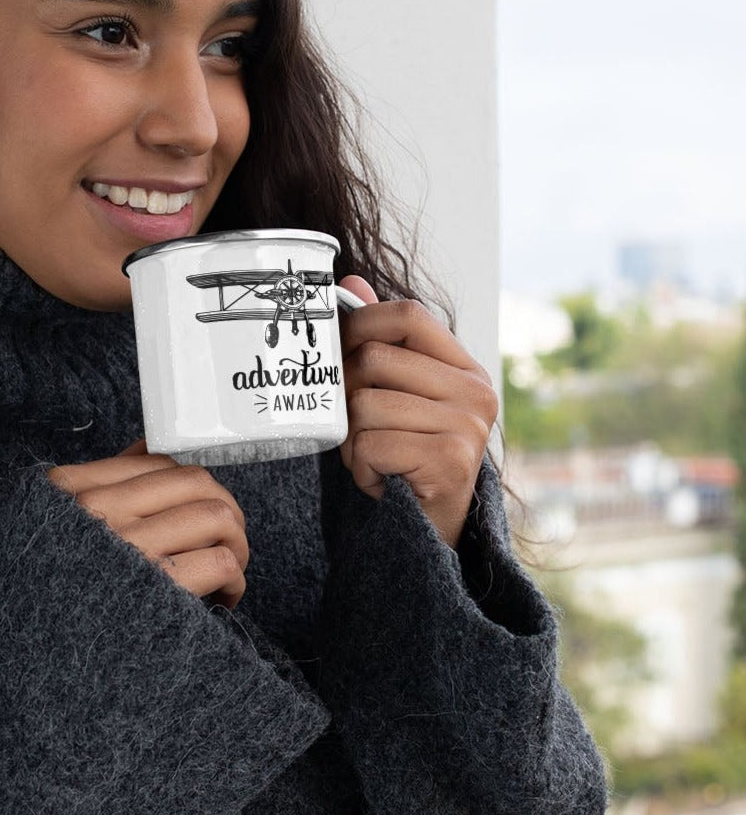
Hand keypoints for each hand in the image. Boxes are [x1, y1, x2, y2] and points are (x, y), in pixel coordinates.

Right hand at [48, 442, 249, 607]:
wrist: (28, 662)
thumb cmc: (45, 595)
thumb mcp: (54, 523)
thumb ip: (98, 484)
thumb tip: (145, 447)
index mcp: (70, 489)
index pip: (156, 463)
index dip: (190, 485)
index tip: (196, 510)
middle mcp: (97, 511)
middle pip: (195, 483)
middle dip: (224, 508)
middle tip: (226, 539)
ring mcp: (126, 548)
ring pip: (216, 516)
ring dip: (235, 543)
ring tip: (227, 567)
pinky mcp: (156, 588)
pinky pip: (219, 561)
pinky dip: (233, 578)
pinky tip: (222, 596)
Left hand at [336, 277, 496, 547]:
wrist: (429, 531)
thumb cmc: (406, 455)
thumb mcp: (395, 394)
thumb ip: (380, 340)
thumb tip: (350, 283)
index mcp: (464, 368)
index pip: (408, 314)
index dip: (361, 321)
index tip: (340, 345)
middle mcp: (475, 392)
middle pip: (373, 359)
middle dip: (348, 395)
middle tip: (359, 426)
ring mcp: (466, 427)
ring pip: (364, 405)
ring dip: (352, 439)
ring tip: (374, 457)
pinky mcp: (449, 462)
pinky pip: (369, 445)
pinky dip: (360, 468)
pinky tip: (381, 479)